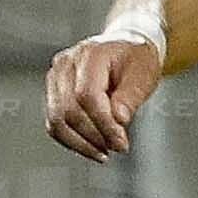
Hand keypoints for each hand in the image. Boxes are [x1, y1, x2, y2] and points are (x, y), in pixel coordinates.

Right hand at [45, 31, 161, 161]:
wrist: (124, 46)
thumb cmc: (135, 58)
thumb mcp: (143, 74)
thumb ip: (130, 97)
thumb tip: (118, 120)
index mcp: (90, 54)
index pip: (87, 95)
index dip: (103, 124)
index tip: (121, 142)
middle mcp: (66, 64)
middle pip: (69, 110)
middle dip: (93, 136)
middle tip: (116, 147)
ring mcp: (56, 77)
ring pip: (56, 120)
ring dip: (80, 142)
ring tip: (103, 151)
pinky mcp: (53, 91)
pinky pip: (54, 122)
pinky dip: (71, 140)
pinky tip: (91, 146)